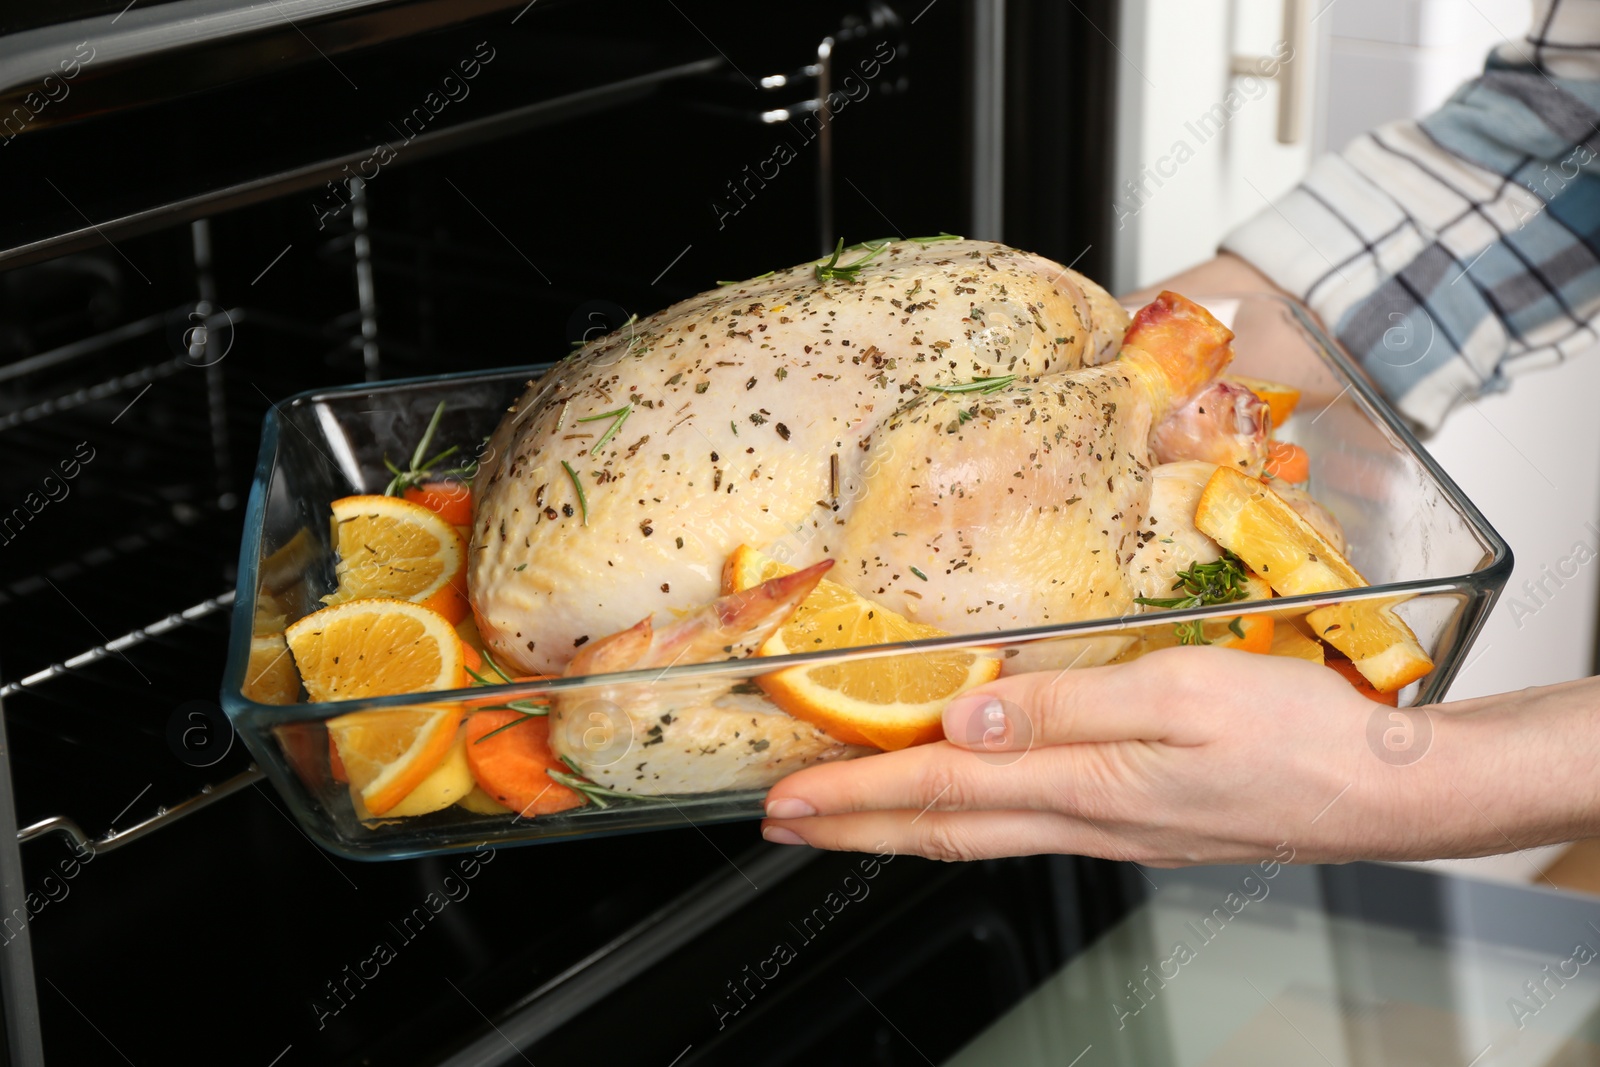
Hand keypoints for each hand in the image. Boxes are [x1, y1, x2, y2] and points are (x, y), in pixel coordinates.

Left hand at [760, 647, 1485, 866]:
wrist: (1387, 791)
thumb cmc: (1299, 735)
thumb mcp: (1182, 694)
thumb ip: (1067, 703)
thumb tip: (967, 719)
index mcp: (1088, 785)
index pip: (940, 794)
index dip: (854, 796)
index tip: (787, 800)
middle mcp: (1086, 819)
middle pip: (942, 831)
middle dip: (852, 828)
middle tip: (783, 823)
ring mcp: (1111, 830)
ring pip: (978, 834)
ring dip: (899, 827)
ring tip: (845, 815)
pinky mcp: (1137, 823)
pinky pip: (1024, 825)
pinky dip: (966, 819)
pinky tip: (959, 803)